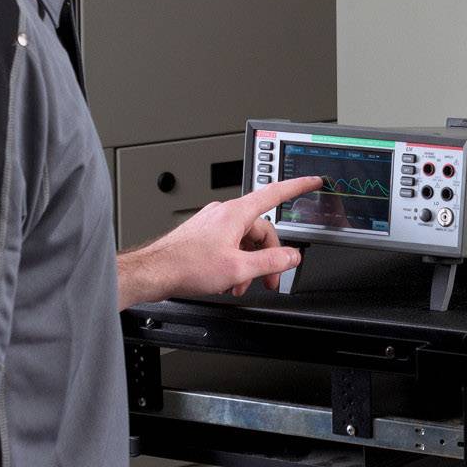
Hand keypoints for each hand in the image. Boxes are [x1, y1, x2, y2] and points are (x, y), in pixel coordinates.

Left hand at [118, 176, 323, 307]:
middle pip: (260, 229)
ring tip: (241, 284)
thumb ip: (270, 262)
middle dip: (268, 256)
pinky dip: (234, 261)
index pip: (274, 193)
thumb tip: (292, 256)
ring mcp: (213, 222)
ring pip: (244, 239)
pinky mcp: (203, 234)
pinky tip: (227, 280)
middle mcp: (224, 213)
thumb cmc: (186, 266)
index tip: (312, 181)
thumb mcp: (238, 268)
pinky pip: (229, 243)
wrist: (154, 272)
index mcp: (236, 213)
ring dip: (249, 263)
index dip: (297, 187)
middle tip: (270, 279)